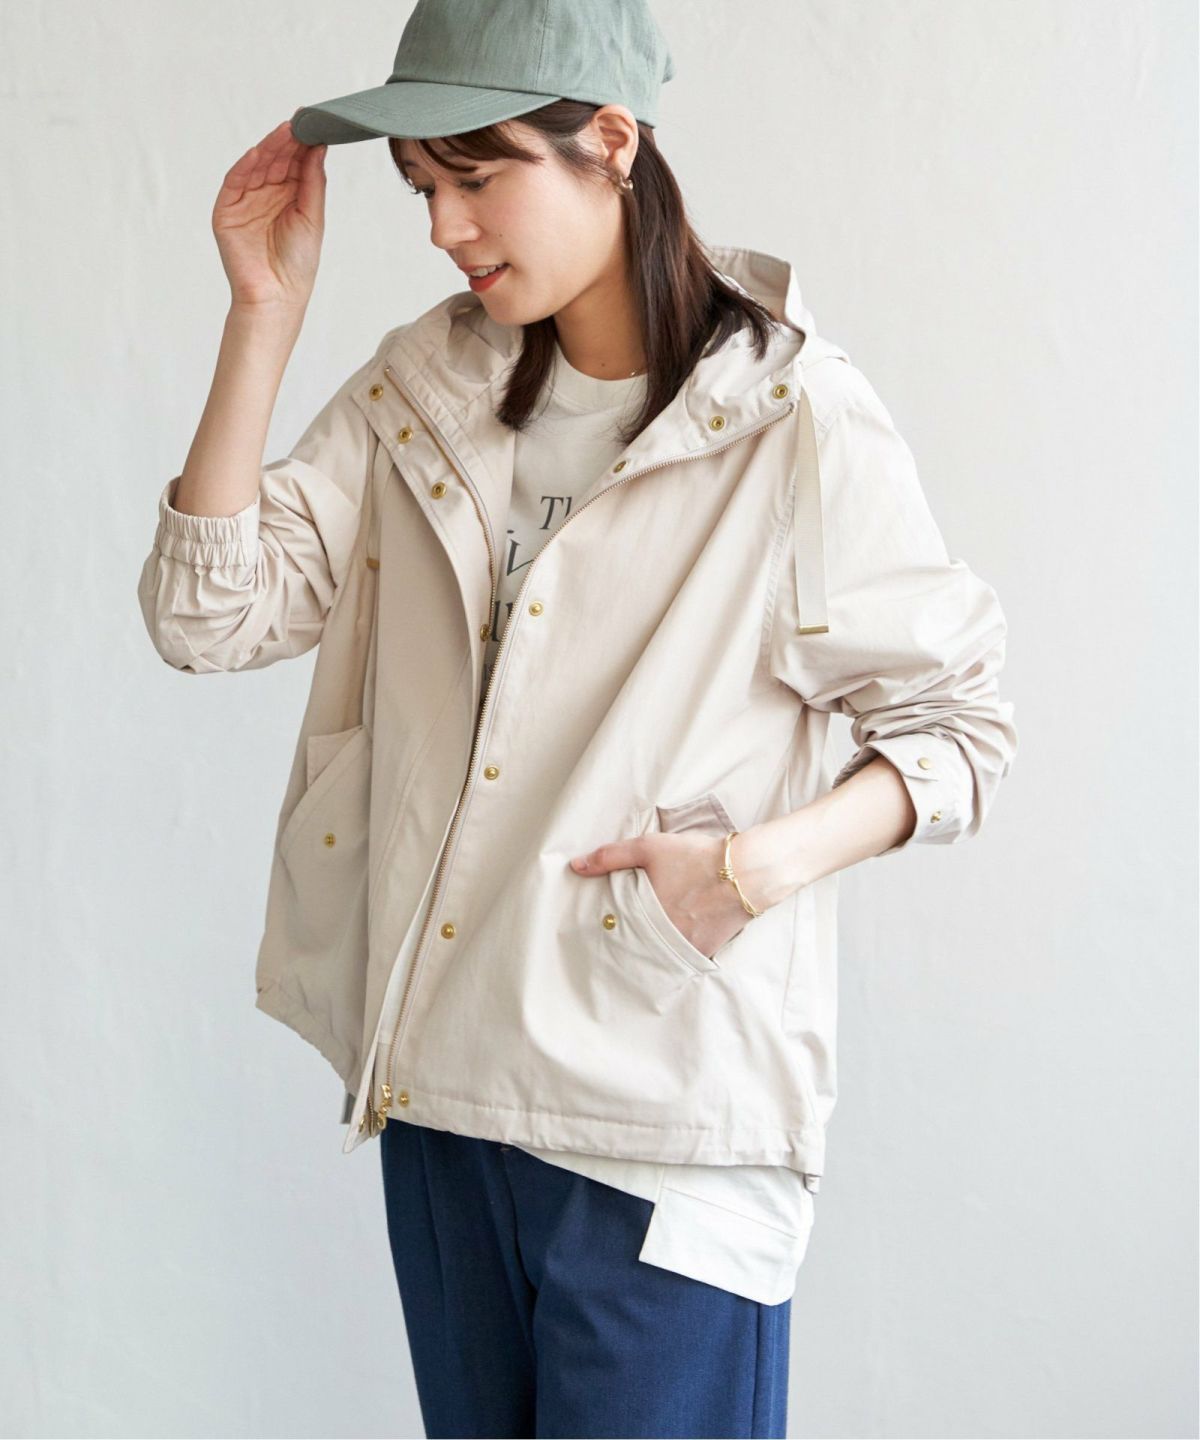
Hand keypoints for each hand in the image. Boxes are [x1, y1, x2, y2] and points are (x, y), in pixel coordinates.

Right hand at [213, 119, 326, 311]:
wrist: (276, 296)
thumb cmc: (298, 265)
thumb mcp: (312, 218)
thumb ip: (313, 182)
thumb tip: (318, 147)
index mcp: (291, 197)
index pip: (295, 163)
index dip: (303, 144)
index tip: (315, 123)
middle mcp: (268, 195)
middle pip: (276, 160)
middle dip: (288, 141)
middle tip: (301, 122)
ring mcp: (246, 201)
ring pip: (256, 166)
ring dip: (269, 148)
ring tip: (285, 132)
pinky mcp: (227, 210)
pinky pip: (235, 182)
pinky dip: (244, 166)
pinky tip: (257, 153)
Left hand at [569, 828, 765, 956]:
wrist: (747, 871)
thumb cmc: (696, 857)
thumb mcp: (650, 847)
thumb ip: (611, 856)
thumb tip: (576, 866)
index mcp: (645, 914)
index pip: (615, 930)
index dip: (608, 929)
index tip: (600, 930)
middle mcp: (662, 936)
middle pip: (635, 945)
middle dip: (627, 941)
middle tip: (615, 942)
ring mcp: (684, 946)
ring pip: (657, 952)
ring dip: (649, 948)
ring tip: (643, 941)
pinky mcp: (704, 950)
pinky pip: (681, 955)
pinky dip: (674, 950)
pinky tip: (672, 940)